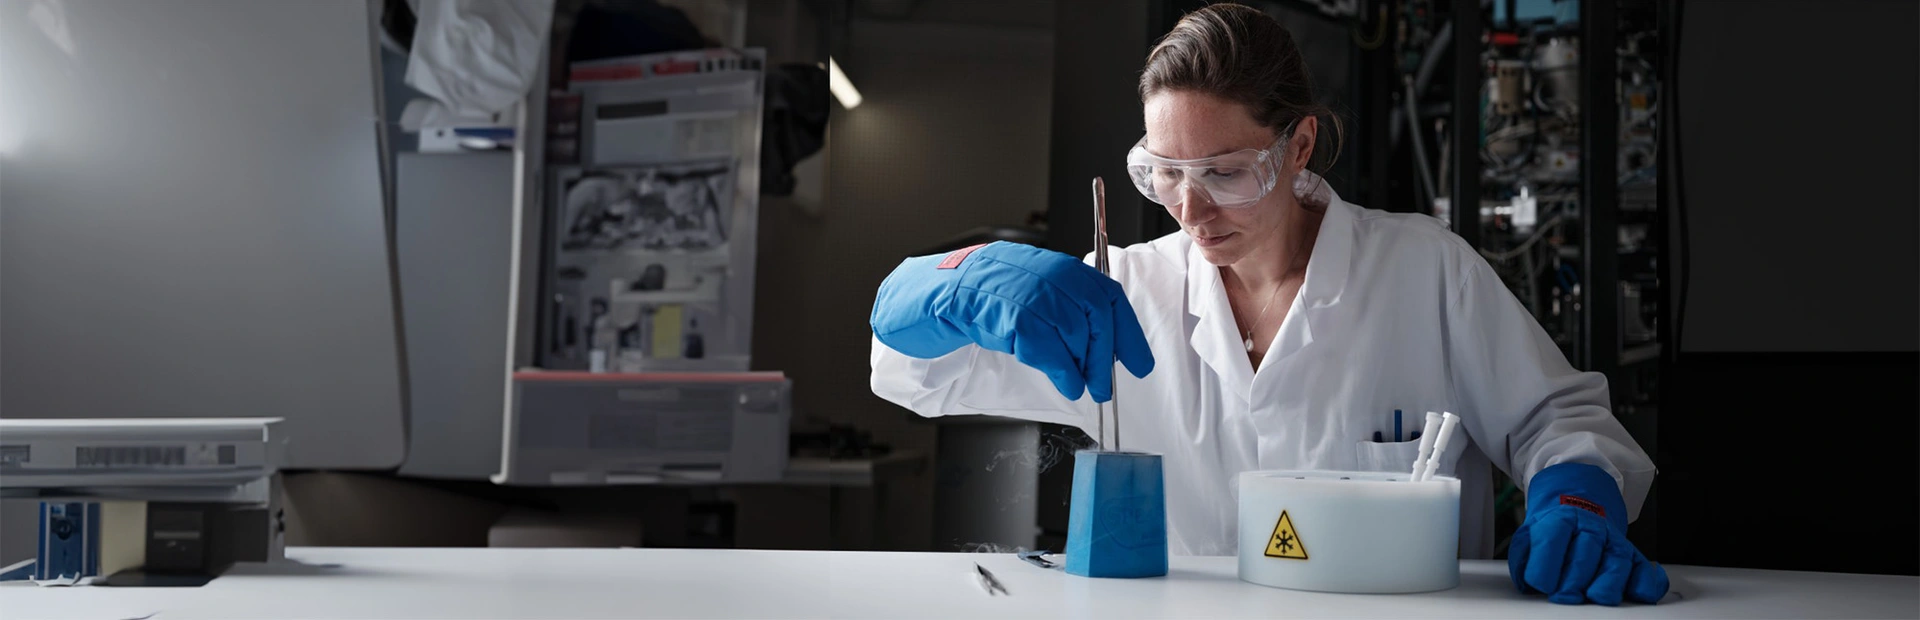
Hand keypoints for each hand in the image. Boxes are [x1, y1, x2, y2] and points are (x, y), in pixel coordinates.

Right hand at [870, 241, 1153, 401]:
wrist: (913, 302)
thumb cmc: (964, 310)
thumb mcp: (1018, 309)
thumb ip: (1053, 320)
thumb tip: (1094, 353)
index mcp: (1043, 264)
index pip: (1101, 290)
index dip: (1125, 329)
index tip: (1138, 362)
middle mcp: (1031, 266)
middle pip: (1091, 306)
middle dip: (1105, 351)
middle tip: (1105, 385)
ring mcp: (1008, 283)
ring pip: (1068, 322)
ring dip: (1083, 363)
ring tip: (1082, 387)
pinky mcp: (987, 305)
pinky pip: (1037, 336)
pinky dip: (1058, 364)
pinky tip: (1064, 382)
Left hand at [1509, 463, 1669, 605]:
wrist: (1580, 506)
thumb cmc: (1554, 528)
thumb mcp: (1529, 534)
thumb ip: (1523, 558)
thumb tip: (1525, 583)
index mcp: (1562, 519)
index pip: (1554, 538)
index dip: (1546, 565)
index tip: (1540, 584)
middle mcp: (1592, 528)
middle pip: (1586, 554)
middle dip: (1573, 581)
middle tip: (1564, 596)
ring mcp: (1614, 542)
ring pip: (1617, 563)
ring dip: (1606, 585)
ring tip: (1594, 597)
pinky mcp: (1633, 556)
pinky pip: (1645, 571)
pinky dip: (1646, 584)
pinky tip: (1637, 594)